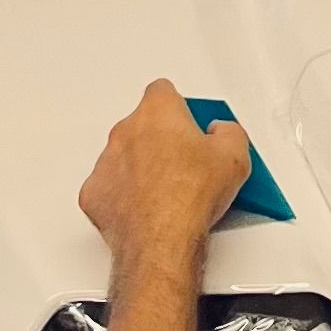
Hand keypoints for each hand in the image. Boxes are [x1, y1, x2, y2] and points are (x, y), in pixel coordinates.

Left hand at [80, 79, 250, 262]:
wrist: (162, 239)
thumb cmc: (190, 197)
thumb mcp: (235, 157)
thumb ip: (229, 132)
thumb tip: (224, 133)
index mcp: (158, 112)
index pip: (165, 92)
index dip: (183, 108)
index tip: (195, 125)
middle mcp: (125, 131)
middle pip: (145, 125)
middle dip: (164, 140)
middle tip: (189, 164)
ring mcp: (106, 162)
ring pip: (125, 157)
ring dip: (144, 168)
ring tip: (172, 194)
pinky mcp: (96, 194)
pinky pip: (111, 188)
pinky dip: (127, 197)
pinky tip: (149, 210)